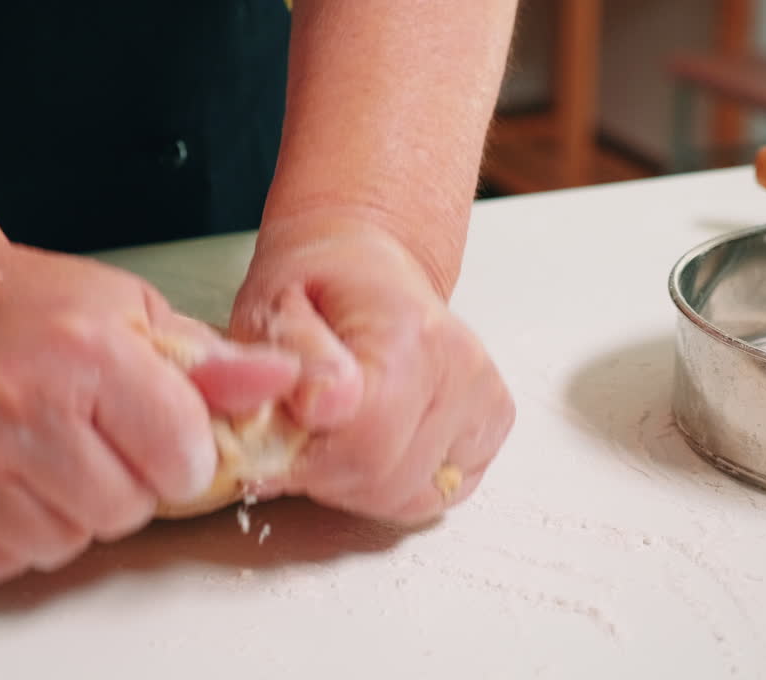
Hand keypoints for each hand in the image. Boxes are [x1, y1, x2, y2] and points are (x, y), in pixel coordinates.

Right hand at [0, 243, 298, 585]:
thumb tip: (286, 383)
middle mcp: (21, 406)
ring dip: (71, 514)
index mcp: (88, 351)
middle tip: (98, 442)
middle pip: (124, 511)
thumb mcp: (131, 309)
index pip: (181, 457)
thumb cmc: (29, 307)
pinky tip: (8, 482)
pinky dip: (12, 536)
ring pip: (64, 544)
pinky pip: (0, 561)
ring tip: (52, 458)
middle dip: (127, 485)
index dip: (183, 455)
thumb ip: (211, 360)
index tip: (163, 436)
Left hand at [229, 220, 514, 523]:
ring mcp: (485, 396)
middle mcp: (460, 365)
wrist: (364, 267)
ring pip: (409, 497)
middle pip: (385, 478)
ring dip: (356, 484)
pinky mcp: (495, 422)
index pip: (364, 441)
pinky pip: (436, 494)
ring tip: (334, 434)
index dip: (304, 458)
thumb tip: (320, 406)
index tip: (274, 440)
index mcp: (406, 332)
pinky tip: (374, 442)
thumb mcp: (270, 309)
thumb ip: (287, 362)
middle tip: (299, 434)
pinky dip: (394, 484)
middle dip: (325, 474)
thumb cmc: (312, 288)